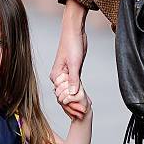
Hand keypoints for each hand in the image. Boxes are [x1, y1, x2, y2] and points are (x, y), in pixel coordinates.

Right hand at [50, 0, 87, 118]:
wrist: (74, 30)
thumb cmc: (72, 44)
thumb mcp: (74, 63)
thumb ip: (73, 79)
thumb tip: (72, 94)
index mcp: (56, 76)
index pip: (62, 96)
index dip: (71, 104)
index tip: (80, 111)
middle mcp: (58, 77)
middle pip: (65, 96)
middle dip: (74, 105)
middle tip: (84, 113)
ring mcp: (65, 75)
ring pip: (71, 92)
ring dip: (78, 100)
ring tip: (86, 110)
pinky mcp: (72, 72)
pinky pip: (76, 86)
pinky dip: (81, 93)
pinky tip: (88, 99)